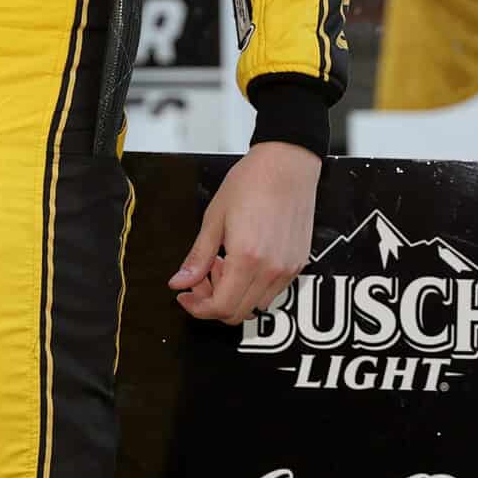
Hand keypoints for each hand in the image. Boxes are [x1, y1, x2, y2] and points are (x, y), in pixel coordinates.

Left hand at [170, 141, 319, 324]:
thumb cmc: (251, 182)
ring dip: (234, 295)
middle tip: (201, 277)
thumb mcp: (214, 218)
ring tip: (223, 263)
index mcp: (246, 259)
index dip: (197, 308)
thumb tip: (179, 283)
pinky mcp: (298, 264)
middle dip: (213, 302)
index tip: (185, 296)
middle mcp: (271, 270)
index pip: (220, 307)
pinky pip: (273, 291)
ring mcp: (288, 269)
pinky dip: (253, 286)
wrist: (287, 164)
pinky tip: (243, 261)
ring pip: (256, 305)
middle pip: (238, 313)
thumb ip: (197, 257)